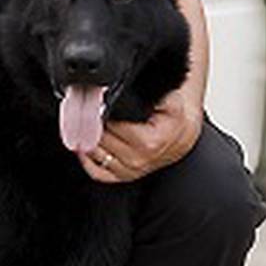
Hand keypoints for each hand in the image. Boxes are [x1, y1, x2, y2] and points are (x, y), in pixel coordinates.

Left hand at [77, 88, 202, 183]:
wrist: (182, 137)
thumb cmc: (174, 120)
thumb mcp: (172, 102)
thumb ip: (156, 95)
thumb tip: (133, 87)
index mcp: (149, 142)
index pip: (112, 126)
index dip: (103, 112)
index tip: (96, 104)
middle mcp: (138, 160)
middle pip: (100, 139)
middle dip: (93, 124)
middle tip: (88, 111)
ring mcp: (130, 171)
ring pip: (95, 154)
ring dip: (87, 139)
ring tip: (84, 125)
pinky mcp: (123, 177)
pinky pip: (96, 172)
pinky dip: (87, 159)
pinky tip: (84, 145)